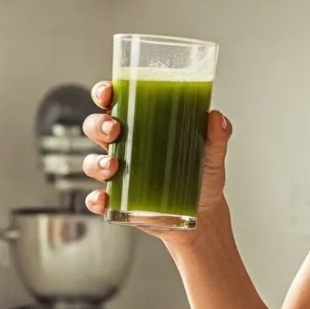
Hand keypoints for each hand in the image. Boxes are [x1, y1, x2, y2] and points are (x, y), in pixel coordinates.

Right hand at [79, 80, 233, 244]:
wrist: (204, 215)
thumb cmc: (202, 176)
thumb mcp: (212, 153)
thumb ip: (217, 136)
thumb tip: (217, 118)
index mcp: (141, 125)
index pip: (115, 101)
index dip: (104, 93)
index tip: (108, 93)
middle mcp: (124, 147)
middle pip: (96, 128)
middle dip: (99, 126)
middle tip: (115, 129)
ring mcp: (118, 175)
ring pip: (92, 162)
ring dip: (96, 163)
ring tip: (113, 167)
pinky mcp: (119, 202)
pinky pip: (97, 199)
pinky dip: (96, 200)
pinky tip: (103, 200)